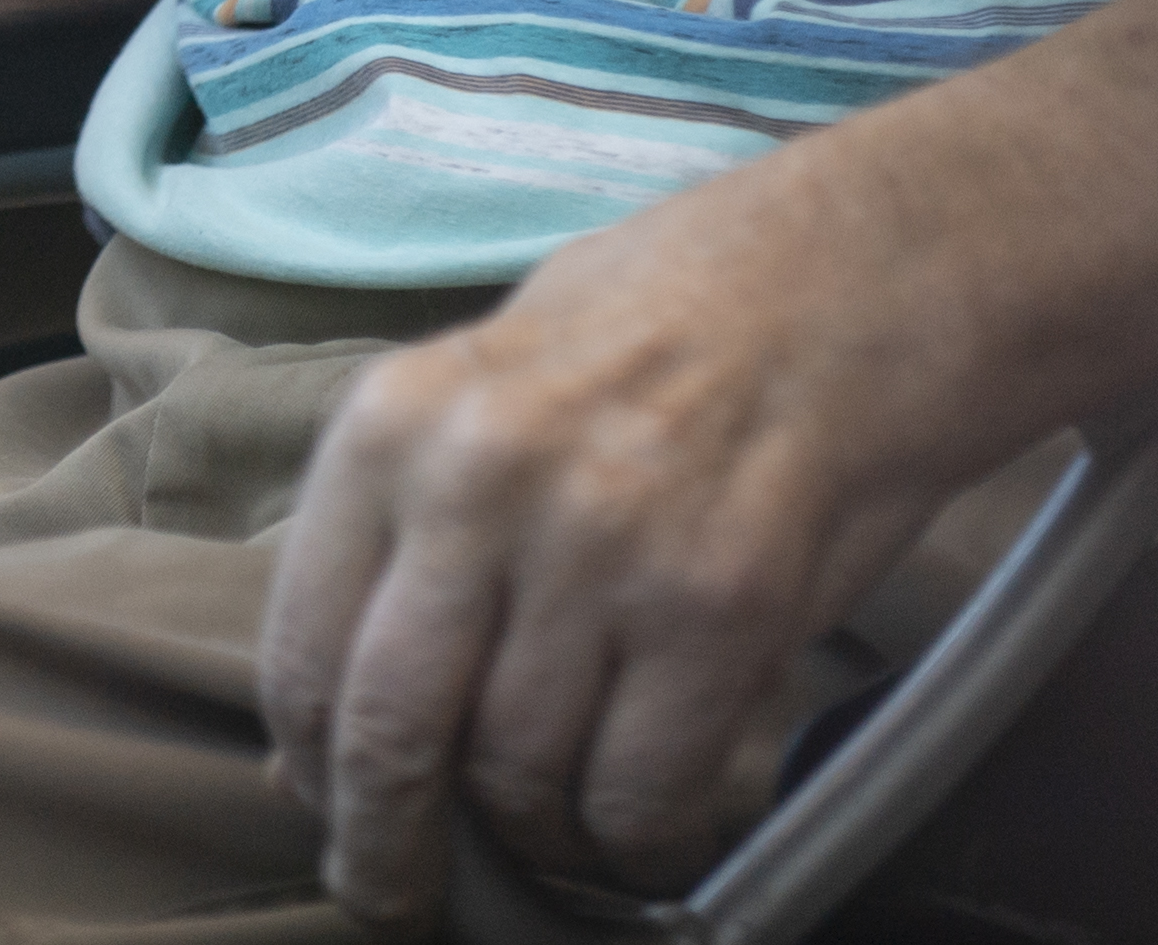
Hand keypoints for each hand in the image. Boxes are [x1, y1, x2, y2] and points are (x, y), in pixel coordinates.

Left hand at [252, 152, 992, 931]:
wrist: (852, 274)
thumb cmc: (663, 331)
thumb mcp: (490, 388)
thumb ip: (405, 532)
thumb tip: (324, 720)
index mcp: (394, 424)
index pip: (304, 647)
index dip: (314, 766)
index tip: (331, 813)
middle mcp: (480, 482)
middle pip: (392, 734)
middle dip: (388, 847)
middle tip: (399, 897)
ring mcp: (602, 546)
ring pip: (520, 775)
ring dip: (534, 838)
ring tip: (556, 834)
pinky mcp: (721, 608)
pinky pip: (639, 791)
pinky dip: (632, 842)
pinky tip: (640, 831)